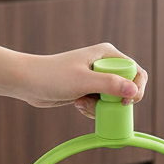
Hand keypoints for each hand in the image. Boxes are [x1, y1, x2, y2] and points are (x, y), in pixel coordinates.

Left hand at [0, 40, 147, 120]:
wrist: (27, 82)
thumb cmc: (52, 76)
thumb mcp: (83, 81)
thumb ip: (110, 84)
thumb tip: (134, 91)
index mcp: (107, 54)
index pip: (135, 71)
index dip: (136, 88)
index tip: (125, 102)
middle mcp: (104, 64)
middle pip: (126, 87)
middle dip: (115, 102)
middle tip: (99, 105)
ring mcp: (95, 77)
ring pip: (113, 99)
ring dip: (102, 107)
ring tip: (82, 104)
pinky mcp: (87, 89)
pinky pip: (101, 104)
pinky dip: (93, 109)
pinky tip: (78, 105)